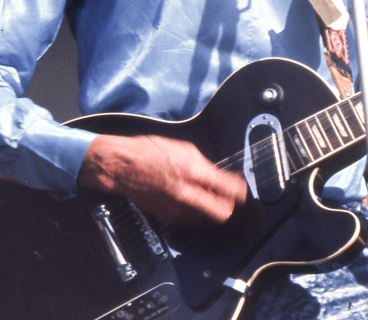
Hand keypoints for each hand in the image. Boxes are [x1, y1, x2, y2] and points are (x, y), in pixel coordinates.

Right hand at [77, 134, 247, 225]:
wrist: (122, 166)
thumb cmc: (149, 151)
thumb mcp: (184, 148)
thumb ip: (204, 165)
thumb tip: (218, 176)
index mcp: (193, 171)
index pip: (228, 188)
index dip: (241, 192)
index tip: (245, 192)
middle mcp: (187, 192)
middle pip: (221, 212)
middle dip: (231, 207)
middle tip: (233, 201)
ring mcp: (176, 207)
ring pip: (206, 218)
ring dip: (211, 210)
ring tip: (211, 198)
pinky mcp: (166, 216)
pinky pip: (189, 219)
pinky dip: (195, 212)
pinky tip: (192, 201)